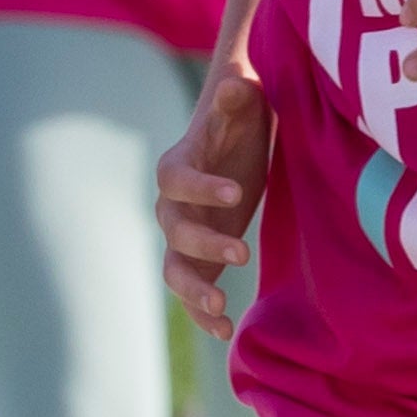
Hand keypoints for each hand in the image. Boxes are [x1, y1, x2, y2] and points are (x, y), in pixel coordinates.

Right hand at [156, 63, 272, 327]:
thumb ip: (236, 96)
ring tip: (222, 306)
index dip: (201, 188)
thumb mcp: (245, 101)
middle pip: (174, 231)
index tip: (237, 193)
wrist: (237, 145)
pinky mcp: (201, 260)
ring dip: (194, 290)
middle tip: (243, 251)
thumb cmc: (241, 118)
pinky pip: (192, 292)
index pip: (177, 180)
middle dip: (205, 243)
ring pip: (175, 269)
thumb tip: (235, 85)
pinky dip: (203, 313)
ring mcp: (184, 238)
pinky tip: (226, 331)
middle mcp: (172, 206)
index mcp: (177, 166)